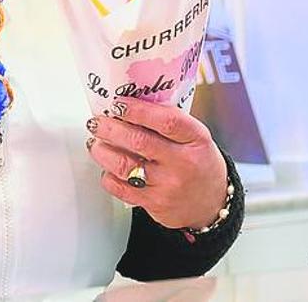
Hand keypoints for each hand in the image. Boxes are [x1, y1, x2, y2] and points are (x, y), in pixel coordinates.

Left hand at [86, 98, 226, 229]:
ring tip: (95, 143)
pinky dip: (108, 175)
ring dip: (102, 151)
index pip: (167, 120)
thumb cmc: (196, 162)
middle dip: (110, 128)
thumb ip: (166, 120)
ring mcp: (169, 185)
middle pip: (139, 141)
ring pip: (124, 165)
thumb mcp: (193, 137)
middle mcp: (184, 163)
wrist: (212, 203)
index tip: (118, 103)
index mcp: (196, 139)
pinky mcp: (155, 204)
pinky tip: (107, 167)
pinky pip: (121, 188)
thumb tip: (127, 102)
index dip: (138, 109)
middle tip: (97, 122)